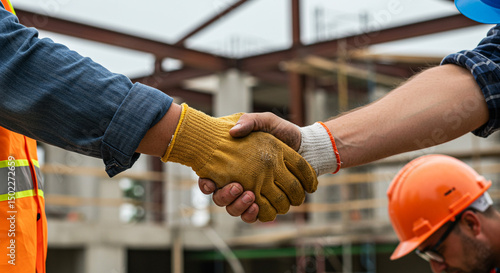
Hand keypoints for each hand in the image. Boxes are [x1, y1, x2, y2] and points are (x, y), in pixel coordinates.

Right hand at [162, 104, 317, 221]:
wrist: (305, 145)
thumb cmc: (281, 132)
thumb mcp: (265, 121)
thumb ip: (250, 122)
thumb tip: (234, 131)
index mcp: (233, 163)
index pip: (210, 177)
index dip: (205, 184)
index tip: (209, 183)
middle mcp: (239, 180)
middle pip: (221, 198)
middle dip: (226, 196)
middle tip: (238, 187)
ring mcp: (252, 193)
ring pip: (235, 209)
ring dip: (240, 206)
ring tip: (252, 197)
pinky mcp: (266, 202)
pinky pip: (254, 216)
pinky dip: (254, 215)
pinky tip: (259, 208)